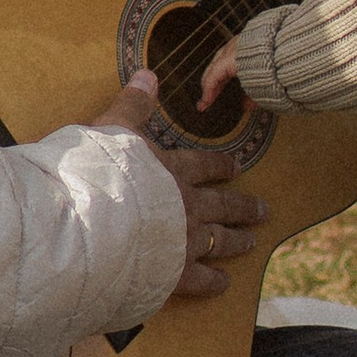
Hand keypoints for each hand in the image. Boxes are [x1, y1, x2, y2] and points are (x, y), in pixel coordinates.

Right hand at [95, 69, 265, 300]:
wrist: (93, 223)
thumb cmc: (98, 173)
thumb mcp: (112, 128)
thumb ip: (133, 105)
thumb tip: (148, 74)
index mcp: (173, 170)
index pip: (204, 166)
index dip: (221, 166)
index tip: (237, 168)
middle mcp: (187, 205)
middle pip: (223, 205)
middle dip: (244, 207)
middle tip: (263, 210)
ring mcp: (185, 241)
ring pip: (221, 240)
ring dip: (238, 240)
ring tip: (252, 241)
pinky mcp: (175, 274)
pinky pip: (204, 279)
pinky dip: (216, 281)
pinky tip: (225, 283)